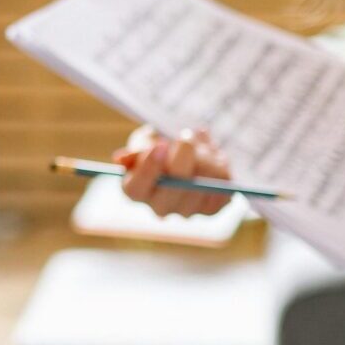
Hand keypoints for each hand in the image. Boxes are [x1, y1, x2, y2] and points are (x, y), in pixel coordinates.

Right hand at [116, 124, 231, 219]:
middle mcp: (160, 208)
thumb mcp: (144, 141)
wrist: (187, 155)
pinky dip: (220, 164)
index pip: (137, 188)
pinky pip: (222, 184)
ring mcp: (187, 211)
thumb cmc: (160, 147)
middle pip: (172, 190)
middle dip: (183, 158)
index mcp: (137, 190)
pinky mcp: (212, 208)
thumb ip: (137, 149)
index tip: (160, 145)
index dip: (148, 168)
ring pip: (202, 184)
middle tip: (186, 134)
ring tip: (200, 140)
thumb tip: (122, 159)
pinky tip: (212, 157)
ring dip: (205, 155)